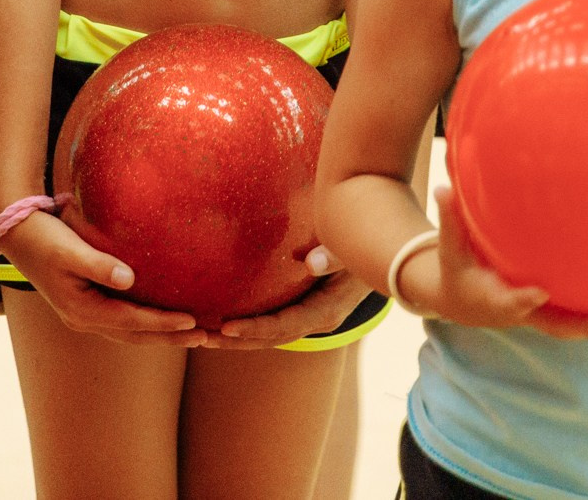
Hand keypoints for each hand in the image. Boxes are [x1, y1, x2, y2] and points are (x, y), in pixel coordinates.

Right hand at [0, 211, 203, 345]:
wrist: (17, 235)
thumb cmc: (44, 238)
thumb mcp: (69, 249)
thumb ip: (98, 265)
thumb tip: (130, 279)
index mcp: (81, 310)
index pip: (132, 321)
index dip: (163, 323)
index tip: (192, 322)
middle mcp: (84, 319)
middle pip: (135, 335)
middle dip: (170, 338)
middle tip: (205, 338)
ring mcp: (85, 315)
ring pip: (130, 332)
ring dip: (161, 334)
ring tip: (194, 334)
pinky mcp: (88, 304)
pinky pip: (123, 320)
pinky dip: (146, 323)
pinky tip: (164, 317)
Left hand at [203, 248, 372, 348]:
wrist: (387, 257)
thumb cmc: (365, 246)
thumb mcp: (353, 251)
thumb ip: (335, 257)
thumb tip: (311, 261)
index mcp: (327, 311)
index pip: (285, 327)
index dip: (255, 329)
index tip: (226, 327)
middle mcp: (318, 320)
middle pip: (272, 339)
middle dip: (237, 340)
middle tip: (201, 339)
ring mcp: (312, 318)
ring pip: (271, 335)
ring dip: (238, 338)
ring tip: (203, 338)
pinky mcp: (305, 310)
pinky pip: (275, 323)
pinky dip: (250, 325)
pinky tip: (224, 322)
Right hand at [403, 191, 587, 339]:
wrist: (459, 302)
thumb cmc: (455, 268)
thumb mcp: (448, 247)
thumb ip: (450, 220)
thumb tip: (443, 188)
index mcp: (494, 298)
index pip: (510, 301)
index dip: (524, 300)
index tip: (540, 292)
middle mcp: (522, 313)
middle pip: (555, 324)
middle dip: (583, 324)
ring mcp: (541, 316)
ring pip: (577, 327)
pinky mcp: (554, 313)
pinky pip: (583, 320)